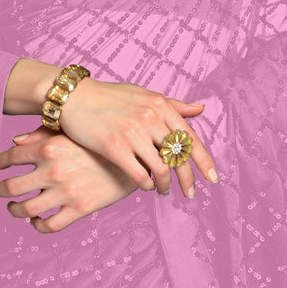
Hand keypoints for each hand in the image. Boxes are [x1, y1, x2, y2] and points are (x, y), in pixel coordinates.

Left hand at [0, 125, 137, 233]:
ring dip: (14, 209)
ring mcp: (65, 191)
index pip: (10, 157)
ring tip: (15, 207)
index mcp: (49, 146)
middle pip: (11, 187)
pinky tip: (36, 219)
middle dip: (0, 189)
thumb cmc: (101, 140)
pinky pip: (48, 225)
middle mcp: (53, 169)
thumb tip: (14, 143)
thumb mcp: (71, 132)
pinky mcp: (79, 209)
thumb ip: (40, 135)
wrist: (136, 157)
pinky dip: (37, 225)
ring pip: (25, 209)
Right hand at [56, 78, 217, 194]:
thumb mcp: (143, 94)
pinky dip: (147, 185)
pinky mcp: (114, 146)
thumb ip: (172, 105)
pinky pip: (139, 175)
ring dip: (165, 184)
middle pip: (179, 156)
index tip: (212, 178)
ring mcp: (132, 132)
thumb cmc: (109, 96)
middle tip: (190, 193)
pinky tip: (146, 187)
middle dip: (188, 179)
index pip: (190, 138)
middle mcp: (150, 117)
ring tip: (164, 191)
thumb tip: (200, 110)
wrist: (74, 96)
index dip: (204, 161)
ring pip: (161, 169)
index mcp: (160, 104)